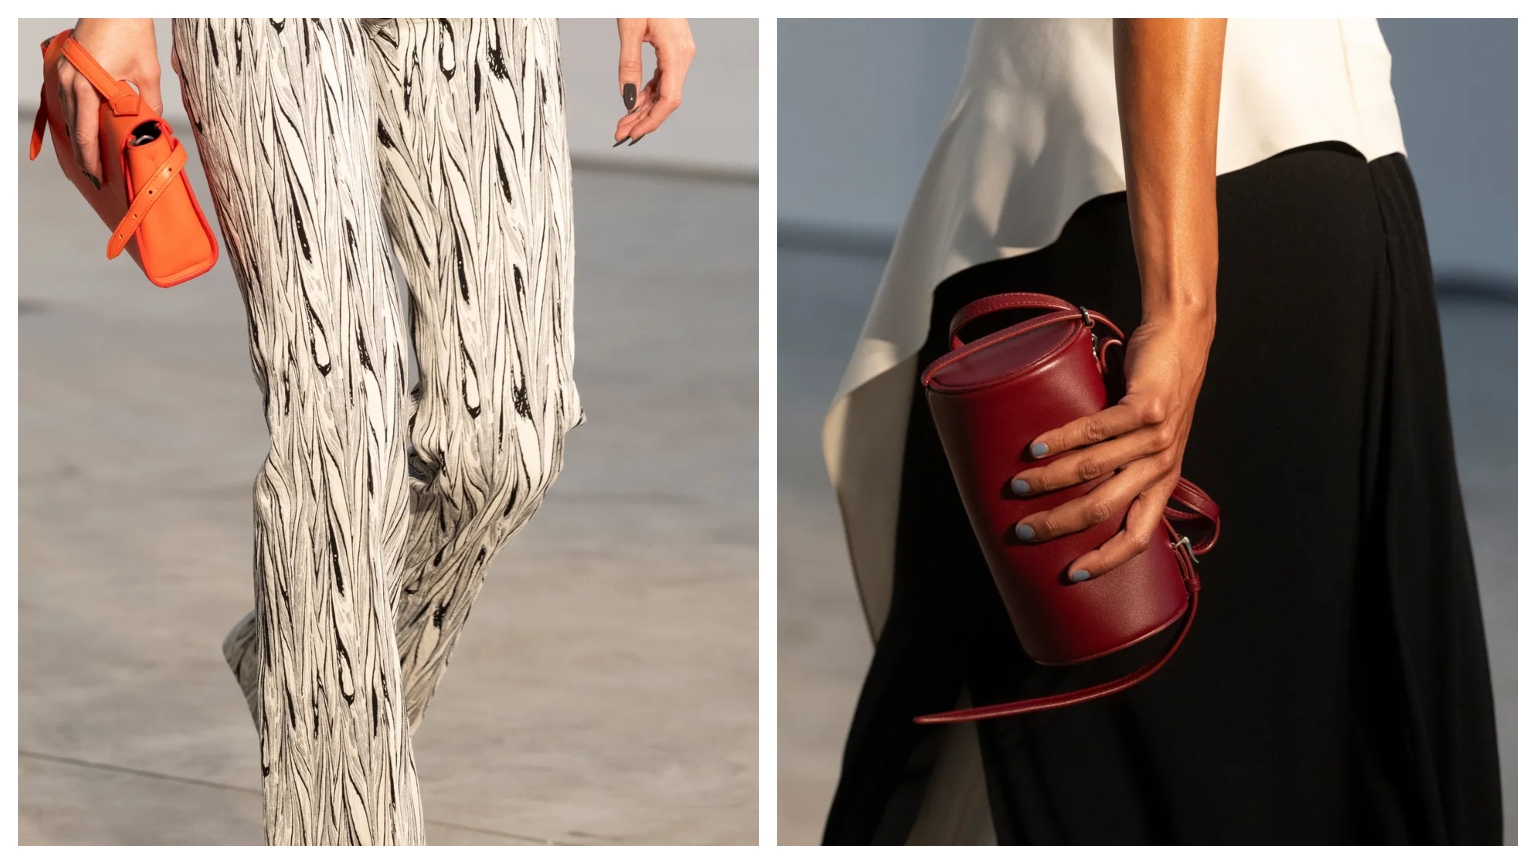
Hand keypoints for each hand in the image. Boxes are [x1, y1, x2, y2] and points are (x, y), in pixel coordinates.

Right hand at [59, 18, 161, 186]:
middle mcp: (68, 80)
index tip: (100, 178)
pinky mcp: (65, 66)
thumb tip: (154, 127)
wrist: (114, 4)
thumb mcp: (147, 71)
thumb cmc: (130, 31)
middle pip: (74, 128)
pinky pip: (67, 100)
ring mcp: (63, 72)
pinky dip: (77, 117)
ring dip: (80, 137)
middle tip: (97, 177)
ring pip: (69, 115)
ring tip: (94, 159)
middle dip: (85, 154)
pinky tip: (87, 131)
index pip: (86, 133)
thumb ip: (149, 102)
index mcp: (86, 85)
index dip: (92, 159)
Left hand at [613, 18, 694, 145]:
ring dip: (644, 108)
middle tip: (620, 133)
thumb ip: (629, 64)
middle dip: (644, 119)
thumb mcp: (629, 29)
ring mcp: (680, 53)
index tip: (631, 134)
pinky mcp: (674, 49)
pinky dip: (648, 92)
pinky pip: (663, 78)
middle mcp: (683, 55)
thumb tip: (627, 98)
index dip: (651, 121)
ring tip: (623, 122)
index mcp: (677, 53)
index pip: (669, 100)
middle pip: (667, 100)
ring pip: (665, 91)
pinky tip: (634, 102)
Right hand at [1010, 309, 1214, 581]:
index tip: (1072, 574)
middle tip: (1025, 530)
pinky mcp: (1147, 407)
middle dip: (1060, 524)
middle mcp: (1162, 465)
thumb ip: (1120, 464)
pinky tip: (1037, 447)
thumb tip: (1066, 489)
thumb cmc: (1155, 390)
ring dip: (1050, 479)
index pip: (1139, 536)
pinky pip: (1097, 430)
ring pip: (1095, 469)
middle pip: (1106, 508)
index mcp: (1163, 481)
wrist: (1181, 339)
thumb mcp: (1146, 439)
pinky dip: (1061, 440)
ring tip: (1019, 484)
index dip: (1107, 560)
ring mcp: (1157, 436)